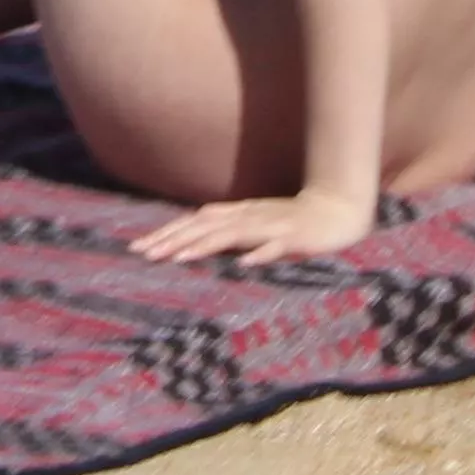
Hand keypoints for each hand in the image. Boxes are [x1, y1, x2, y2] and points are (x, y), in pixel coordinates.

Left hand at [132, 187, 378, 265]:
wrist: (336, 210)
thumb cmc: (292, 220)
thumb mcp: (253, 224)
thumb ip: (226, 228)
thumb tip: (193, 234)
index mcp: (236, 215)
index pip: (194, 223)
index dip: (166, 234)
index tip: (138, 248)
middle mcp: (248, 217)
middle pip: (204, 227)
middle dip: (173, 239)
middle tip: (143, 253)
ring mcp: (270, 226)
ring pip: (232, 235)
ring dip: (205, 245)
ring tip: (179, 257)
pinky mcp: (294, 237)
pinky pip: (275, 246)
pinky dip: (260, 254)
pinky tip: (245, 264)